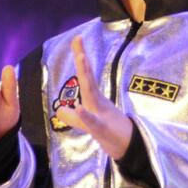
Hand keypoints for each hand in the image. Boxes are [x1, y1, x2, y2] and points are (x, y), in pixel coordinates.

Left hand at [56, 36, 132, 159]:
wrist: (128, 148)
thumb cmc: (109, 133)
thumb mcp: (87, 126)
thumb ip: (73, 117)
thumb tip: (59, 109)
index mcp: (93, 99)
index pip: (85, 76)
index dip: (80, 58)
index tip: (77, 39)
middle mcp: (97, 102)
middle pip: (88, 77)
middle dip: (82, 58)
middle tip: (78, 39)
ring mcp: (101, 114)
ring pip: (91, 92)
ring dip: (86, 75)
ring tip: (80, 57)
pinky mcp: (102, 129)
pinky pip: (92, 122)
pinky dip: (85, 115)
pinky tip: (78, 107)